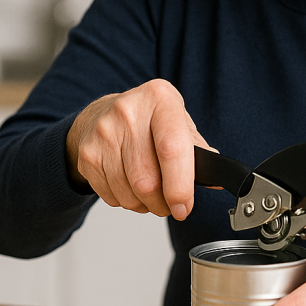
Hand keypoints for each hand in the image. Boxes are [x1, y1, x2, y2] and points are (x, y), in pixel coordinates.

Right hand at [65, 78, 212, 219]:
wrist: (103, 113)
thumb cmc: (148, 120)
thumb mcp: (178, 121)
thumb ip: (198, 149)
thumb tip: (217, 178)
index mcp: (160, 99)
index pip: (171, 149)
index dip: (180, 186)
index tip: (184, 207)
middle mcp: (129, 112)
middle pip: (147, 179)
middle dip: (163, 203)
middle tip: (170, 205)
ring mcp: (104, 132)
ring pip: (129, 193)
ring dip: (144, 205)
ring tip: (151, 195)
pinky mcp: (88, 154)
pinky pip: (110, 196)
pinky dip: (125, 201)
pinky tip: (130, 186)